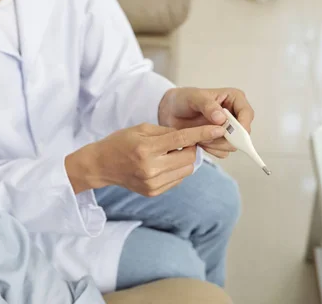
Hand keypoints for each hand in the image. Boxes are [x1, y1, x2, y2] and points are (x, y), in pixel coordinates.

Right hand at [65, 123, 225, 196]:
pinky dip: (177, 170)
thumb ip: (167, 132)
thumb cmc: (120, 142)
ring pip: (186, 170)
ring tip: (170, 153)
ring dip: (185, 159)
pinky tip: (164, 164)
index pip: (181, 140)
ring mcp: (152, 183)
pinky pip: (177, 180)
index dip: (202, 133)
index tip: (219, 129)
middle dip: (191, 148)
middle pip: (188, 157)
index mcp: (146, 148)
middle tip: (182, 142)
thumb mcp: (141, 128)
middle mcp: (151, 168)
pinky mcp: (154, 192)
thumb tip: (190, 137)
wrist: (101, 165)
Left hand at [158, 87, 254, 157]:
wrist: (171, 111)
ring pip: (232, 145)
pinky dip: (211, 149)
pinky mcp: (221, 141)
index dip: (242, 126)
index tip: (229, 133)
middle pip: (243, 134)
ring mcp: (229, 130)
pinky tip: (200, 140)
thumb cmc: (184, 99)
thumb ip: (208, 106)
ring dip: (215, 144)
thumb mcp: (194, 98)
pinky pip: (223, 152)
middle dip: (225, 137)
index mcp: (234, 99)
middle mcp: (236, 115)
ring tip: (199, 134)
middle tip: (206, 134)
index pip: (247, 114)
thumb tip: (221, 118)